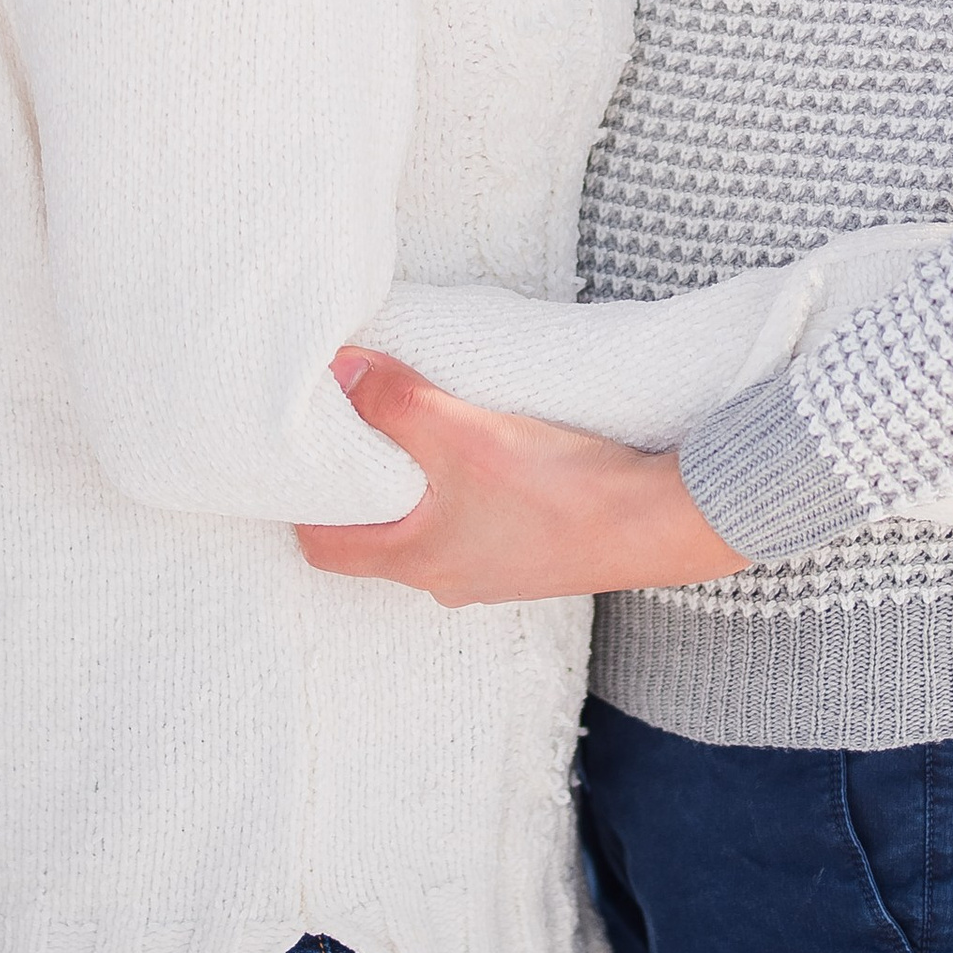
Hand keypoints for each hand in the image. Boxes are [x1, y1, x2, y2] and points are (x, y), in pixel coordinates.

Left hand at [296, 350, 748, 605]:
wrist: (656, 523)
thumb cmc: (557, 490)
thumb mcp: (462, 434)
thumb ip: (395, 403)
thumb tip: (340, 372)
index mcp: (417, 561)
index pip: (326, 549)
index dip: (302, 506)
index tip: (296, 462)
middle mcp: (449, 579)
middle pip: (376, 539)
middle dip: (359, 490)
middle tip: (346, 435)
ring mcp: (495, 571)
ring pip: (429, 531)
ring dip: (415, 489)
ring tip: (411, 433)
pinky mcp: (535, 553)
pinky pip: (477, 525)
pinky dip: (462, 493)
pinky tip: (482, 455)